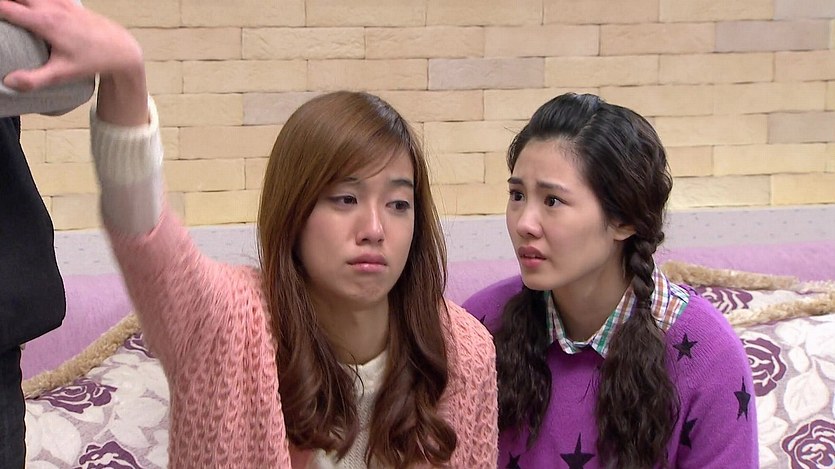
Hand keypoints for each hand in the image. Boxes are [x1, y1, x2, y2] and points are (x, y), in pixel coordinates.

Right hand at [0, 0, 142, 91]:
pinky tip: (29, 5)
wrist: (121, 49)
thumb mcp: (63, 74)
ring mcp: (61, 1)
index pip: (6, 8)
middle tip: (1, 13)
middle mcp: (51, 6)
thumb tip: (8, 81)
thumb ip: (34, 79)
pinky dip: (35, 0)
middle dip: (5, 3)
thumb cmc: (93, 61)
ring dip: (19, 0)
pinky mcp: (69, 1)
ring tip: (9, 9)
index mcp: (45, 22)